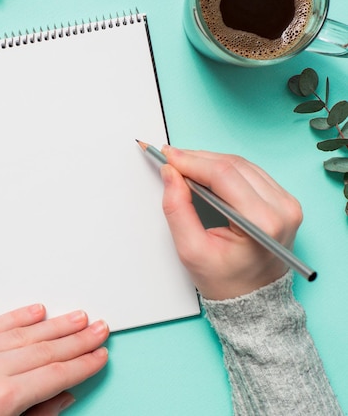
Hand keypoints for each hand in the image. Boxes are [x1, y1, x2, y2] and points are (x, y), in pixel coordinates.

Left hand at [0, 304, 108, 415]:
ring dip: (54, 325)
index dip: (82, 364)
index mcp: (2, 400)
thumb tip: (65, 393)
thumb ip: (38, 415)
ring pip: (21, 334)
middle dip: (76, 340)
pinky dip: (15, 317)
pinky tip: (37, 310)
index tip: (100, 355)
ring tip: (77, 317)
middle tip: (99, 329)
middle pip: (44, 349)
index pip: (55, 373)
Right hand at [160, 146, 302, 299]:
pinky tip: (205, 171)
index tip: (167, 156)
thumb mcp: (191, 251)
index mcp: (263, 223)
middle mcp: (282, 209)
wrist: (253, 299)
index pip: (223, 175)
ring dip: (210, 160)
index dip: (191, 161)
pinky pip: (251, 172)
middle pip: (233, 165)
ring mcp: (287, 204)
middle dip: (197, 158)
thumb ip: (177, 209)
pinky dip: (225, 168)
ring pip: (242, 165)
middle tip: (170, 158)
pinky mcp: (284, 201)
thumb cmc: (226, 281)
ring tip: (184, 164)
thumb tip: (170, 174)